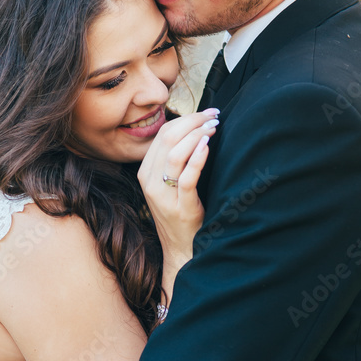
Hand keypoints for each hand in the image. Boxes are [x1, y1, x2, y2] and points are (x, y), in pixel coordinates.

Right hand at [138, 108, 218, 272]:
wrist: (181, 247)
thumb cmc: (181, 211)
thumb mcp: (169, 183)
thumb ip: (175, 159)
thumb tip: (195, 129)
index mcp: (145, 172)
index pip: (162, 134)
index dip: (185, 119)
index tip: (207, 113)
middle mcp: (150, 182)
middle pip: (168, 139)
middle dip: (193, 122)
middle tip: (214, 117)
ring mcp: (163, 196)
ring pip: (175, 154)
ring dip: (197, 136)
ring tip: (214, 128)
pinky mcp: (179, 207)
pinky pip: (186, 178)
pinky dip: (197, 159)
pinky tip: (208, 146)